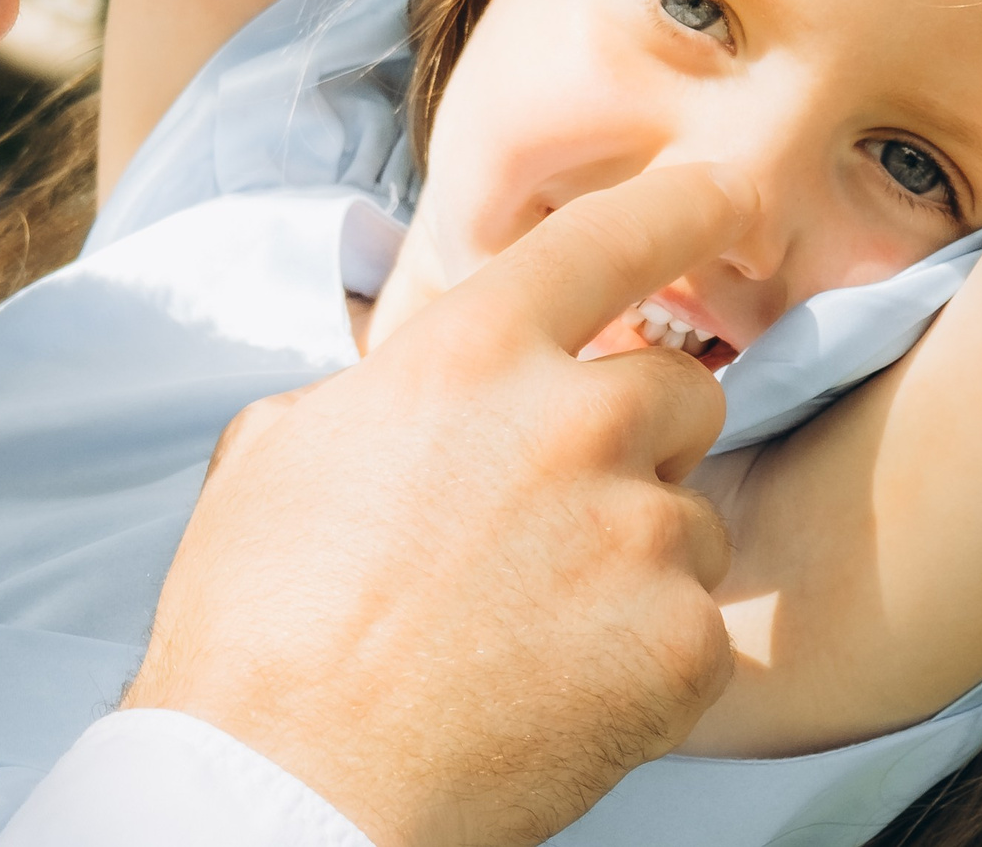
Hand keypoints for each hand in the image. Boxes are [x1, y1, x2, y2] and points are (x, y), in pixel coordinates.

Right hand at [126, 165, 752, 846]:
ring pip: (693, 517)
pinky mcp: (679, 643)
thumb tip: (399, 391)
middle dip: (642, 439)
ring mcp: (634, 531)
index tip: (724, 194)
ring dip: (641, 559)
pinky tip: (564, 691)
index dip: (681, 206)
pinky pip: (701, 629)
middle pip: (683, 389)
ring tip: (541, 626)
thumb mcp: (277, 453)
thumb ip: (373, 394)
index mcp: (468, 352)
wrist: (285, 788)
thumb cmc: (256, 625)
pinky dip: (651, 662)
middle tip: (565, 512)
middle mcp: (570, 420)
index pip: (612, 237)